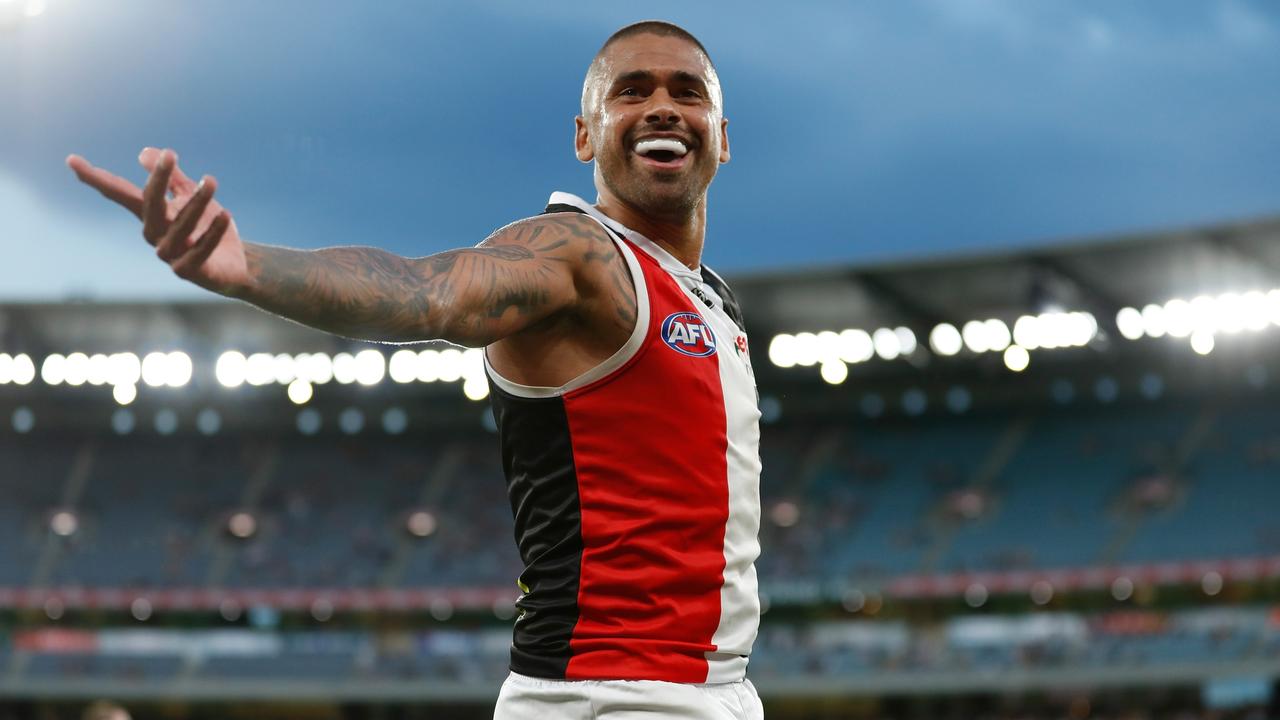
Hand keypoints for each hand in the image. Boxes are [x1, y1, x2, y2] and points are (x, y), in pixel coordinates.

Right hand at [66, 148, 250, 295]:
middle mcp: (155, 235)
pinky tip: (224, 215)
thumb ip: (173, 179)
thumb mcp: (192, 198)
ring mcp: (170, 256)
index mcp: (151, 215)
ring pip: (179, 227)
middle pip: (149, 205)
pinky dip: (211, 233)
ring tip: (211, 181)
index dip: (96, 178)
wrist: (236, 266)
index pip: (120, 193)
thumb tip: (146, 152)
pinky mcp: (190, 272)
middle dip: (157, 180)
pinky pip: (199, 251)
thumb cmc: (209, 230)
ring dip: (196, 202)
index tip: (72, 159)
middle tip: (170, 154)